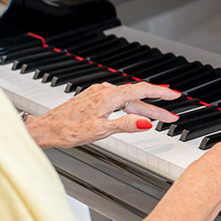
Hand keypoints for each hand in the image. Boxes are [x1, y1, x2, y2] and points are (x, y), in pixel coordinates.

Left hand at [24, 82, 180, 148]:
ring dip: (143, 109)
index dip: (160, 93)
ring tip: (157, 119)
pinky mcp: (94, 99)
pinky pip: (118, 101)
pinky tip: (132, 113)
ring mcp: (98, 94)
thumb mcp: (100, 130)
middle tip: (171, 116)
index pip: (141, 91)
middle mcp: (104, 91)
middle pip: (137, 98)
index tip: (175, 94)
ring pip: (127, 101)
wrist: (46, 128)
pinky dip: (130, 107)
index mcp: (109, 96)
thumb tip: (145, 123)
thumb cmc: (68, 130)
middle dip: (156, 107)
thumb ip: (125, 125)